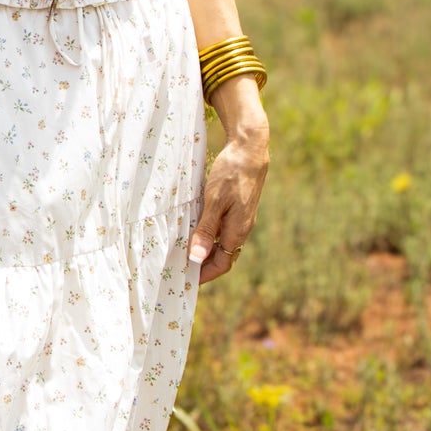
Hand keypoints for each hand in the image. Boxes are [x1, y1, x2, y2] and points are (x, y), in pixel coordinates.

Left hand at [190, 78, 268, 283]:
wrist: (250, 150)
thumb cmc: (231, 174)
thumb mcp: (213, 202)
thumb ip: (205, 230)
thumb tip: (196, 258)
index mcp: (237, 231)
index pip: (221, 264)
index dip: (204, 274)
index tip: (186, 279)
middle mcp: (241, 228)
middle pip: (222, 256)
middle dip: (203, 264)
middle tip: (180, 267)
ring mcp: (241, 218)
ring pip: (221, 242)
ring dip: (204, 249)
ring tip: (183, 250)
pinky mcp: (238, 207)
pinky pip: (223, 229)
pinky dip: (208, 234)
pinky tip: (194, 228)